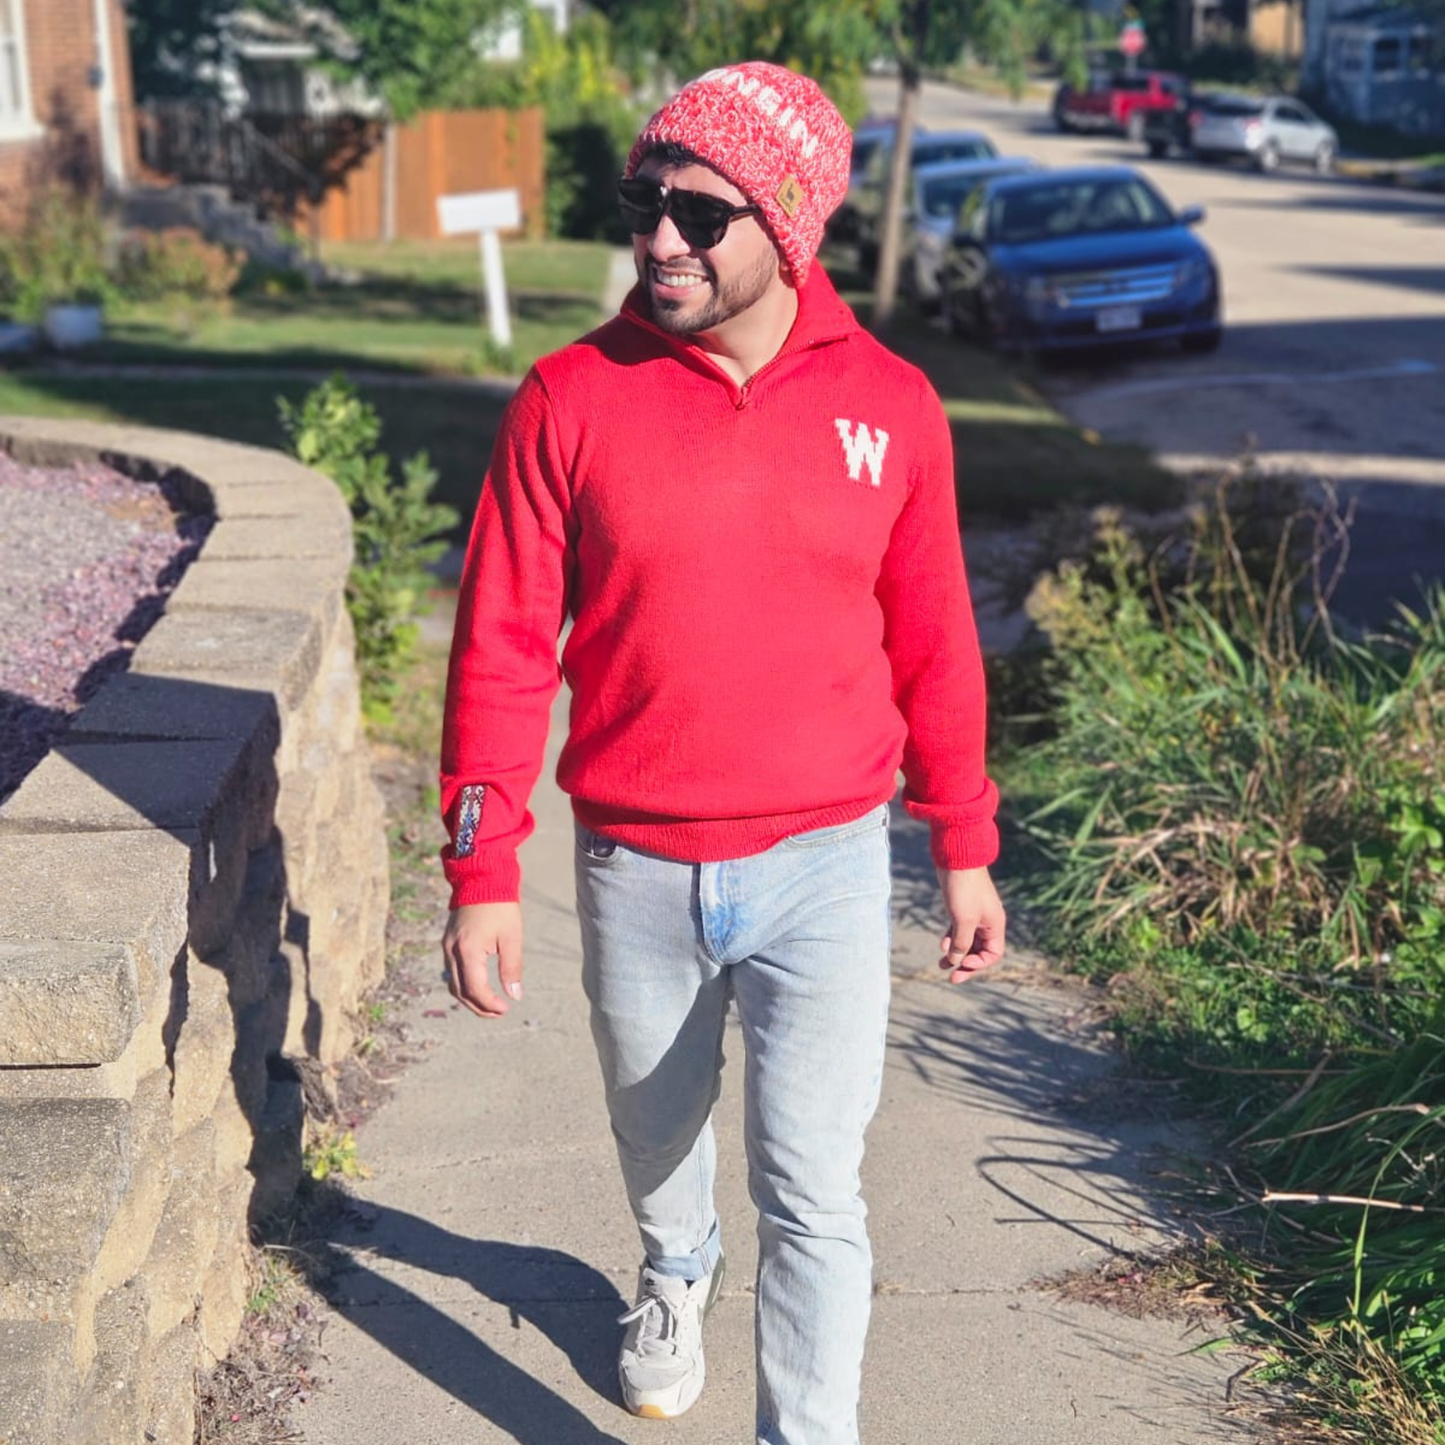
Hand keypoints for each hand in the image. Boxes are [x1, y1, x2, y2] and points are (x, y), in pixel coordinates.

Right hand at [442, 902, 523, 1017]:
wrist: (481, 878)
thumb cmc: (500, 906)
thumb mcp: (511, 937)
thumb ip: (512, 968)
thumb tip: (514, 995)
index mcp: (468, 950)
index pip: (474, 989)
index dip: (489, 1004)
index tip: (506, 1008)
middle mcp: (452, 951)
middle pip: (460, 992)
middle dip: (479, 1007)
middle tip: (499, 1012)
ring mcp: (446, 947)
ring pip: (453, 984)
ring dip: (470, 998)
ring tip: (491, 1005)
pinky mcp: (447, 943)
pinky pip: (452, 972)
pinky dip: (464, 985)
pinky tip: (480, 987)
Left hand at [936, 866, 1005, 982]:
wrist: (956, 858)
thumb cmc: (963, 888)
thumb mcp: (963, 920)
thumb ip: (961, 943)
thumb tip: (955, 961)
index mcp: (995, 925)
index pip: (993, 954)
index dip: (978, 963)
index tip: (961, 963)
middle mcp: (988, 921)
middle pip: (979, 951)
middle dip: (965, 964)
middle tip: (950, 977)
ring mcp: (975, 914)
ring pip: (967, 941)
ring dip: (955, 953)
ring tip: (940, 965)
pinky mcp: (961, 908)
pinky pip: (959, 930)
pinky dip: (951, 939)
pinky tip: (941, 944)